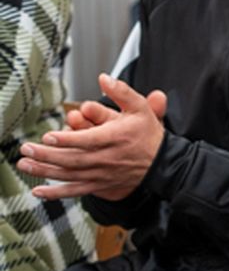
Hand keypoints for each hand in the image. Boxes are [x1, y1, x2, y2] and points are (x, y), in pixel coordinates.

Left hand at [17, 73, 166, 200]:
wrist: (162, 164)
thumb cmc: (148, 135)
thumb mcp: (140, 108)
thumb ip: (121, 92)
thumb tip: (104, 78)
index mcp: (116, 138)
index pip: (89, 140)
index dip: (68, 139)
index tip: (49, 136)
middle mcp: (107, 158)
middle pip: (73, 159)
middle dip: (47, 155)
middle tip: (27, 149)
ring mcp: (102, 174)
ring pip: (70, 174)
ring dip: (45, 171)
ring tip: (25, 164)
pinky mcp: (99, 184)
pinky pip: (75, 191)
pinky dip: (56, 193)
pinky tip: (38, 190)